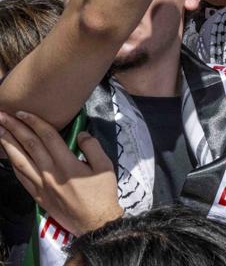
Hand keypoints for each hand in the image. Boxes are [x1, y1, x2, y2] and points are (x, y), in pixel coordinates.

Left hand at [0, 111, 122, 236]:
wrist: (94, 223)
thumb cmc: (102, 193)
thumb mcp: (105, 167)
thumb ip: (93, 147)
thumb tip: (81, 135)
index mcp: (67, 164)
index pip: (47, 137)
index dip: (34, 122)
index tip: (23, 112)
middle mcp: (50, 173)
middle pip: (29, 145)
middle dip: (14, 128)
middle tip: (2, 116)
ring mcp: (41, 185)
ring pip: (20, 160)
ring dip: (8, 144)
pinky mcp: (37, 195)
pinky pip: (21, 176)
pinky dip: (12, 163)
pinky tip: (7, 155)